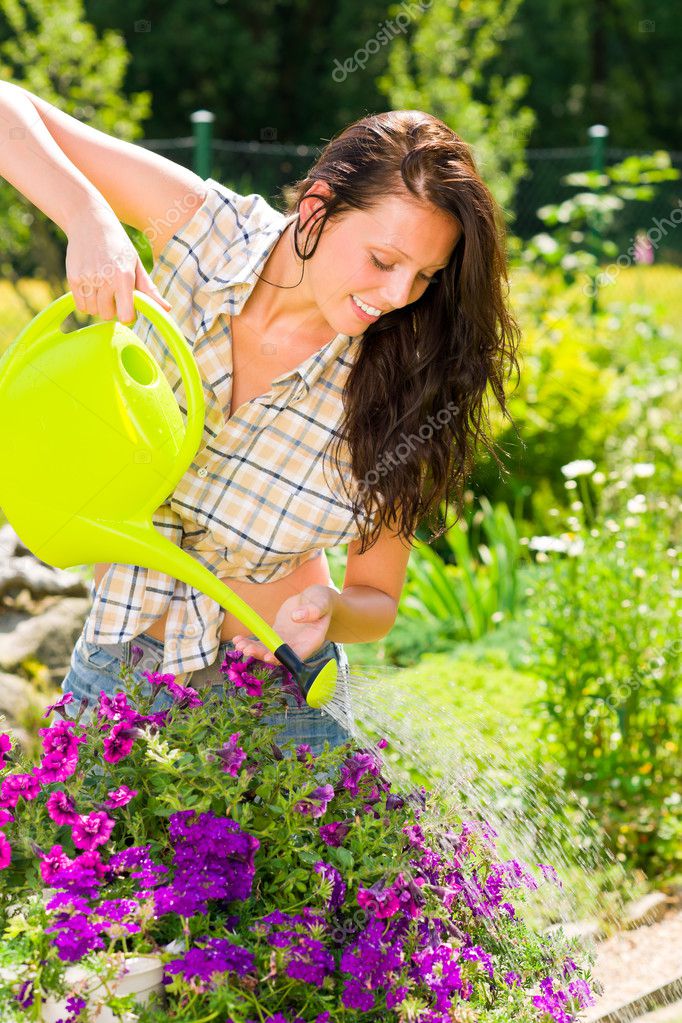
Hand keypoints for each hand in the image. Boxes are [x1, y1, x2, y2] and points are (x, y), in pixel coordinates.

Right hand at [66, 203, 171, 324]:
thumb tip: (167, 309)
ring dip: (99, 306)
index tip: (128, 308)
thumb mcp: (136, 264)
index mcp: (124, 276)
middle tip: (114, 294)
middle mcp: (105, 278)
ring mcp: (87, 278)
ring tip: (103, 289)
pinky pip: (81, 305)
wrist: (89, 221)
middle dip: (113, 309)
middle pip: (108, 315)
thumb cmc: (118, 245)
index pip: (125, 316)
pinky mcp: (73, 277)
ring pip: (93, 311)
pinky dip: (87, 302)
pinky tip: (92, 288)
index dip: (128, 316)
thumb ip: (149, 290)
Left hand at [231, 585, 336, 664]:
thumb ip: (313, 610)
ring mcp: (286, 641)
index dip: (282, 658)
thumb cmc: (323, 601)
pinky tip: (237, 640)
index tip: (269, 656)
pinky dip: (251, 642)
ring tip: (238, 645)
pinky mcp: (278, 635)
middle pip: (279, 655)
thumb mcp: (321, 602)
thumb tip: (296, 617)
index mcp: (311, 641)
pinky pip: (263, 641)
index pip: (296, 655)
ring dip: (253, 649)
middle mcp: (298, 646)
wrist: (317, 599)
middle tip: (247, 650)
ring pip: (268, 650)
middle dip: (262, 654)